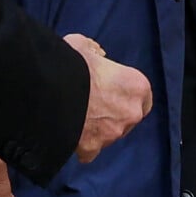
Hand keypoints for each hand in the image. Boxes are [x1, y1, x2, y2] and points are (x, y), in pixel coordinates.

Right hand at [64, 33, 152, 163]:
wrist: (52, 90)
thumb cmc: (73, 64)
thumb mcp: (84, 46)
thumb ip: (95, 51)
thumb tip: (97, 56)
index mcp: (136, 85)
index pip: (143, 95)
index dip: (127, 92)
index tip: (114, 88)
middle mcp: (131, 113)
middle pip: (128, 116)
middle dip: (115, 111)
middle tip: (95, 101)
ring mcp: (112, 133)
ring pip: (110, 133)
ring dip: (99, 127)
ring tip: (78, 113)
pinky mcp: (93, 149)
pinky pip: (90, 150)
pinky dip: (83, 145)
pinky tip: (71, 131)